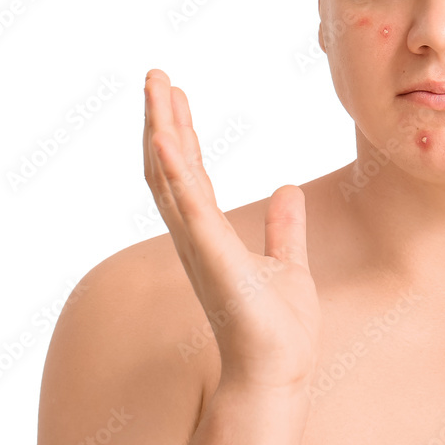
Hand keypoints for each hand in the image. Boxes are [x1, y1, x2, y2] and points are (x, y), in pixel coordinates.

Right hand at [143, 68, 321, 394]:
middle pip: (170, 166)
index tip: (176, 96)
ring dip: (162, 128)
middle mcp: (196, 235)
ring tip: (157, 86)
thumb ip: (284, 226)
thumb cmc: (279, 328)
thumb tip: (287, 189)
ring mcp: (199, 244)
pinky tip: (165, 138)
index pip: (190, 173)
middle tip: (156, 75)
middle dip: (163, 119)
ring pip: (171, 175)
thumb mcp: (288, 262)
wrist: (279, 369)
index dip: (181, 133)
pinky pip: (188, 205)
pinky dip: (175, 171)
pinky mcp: (211, 255)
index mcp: (211, 235)